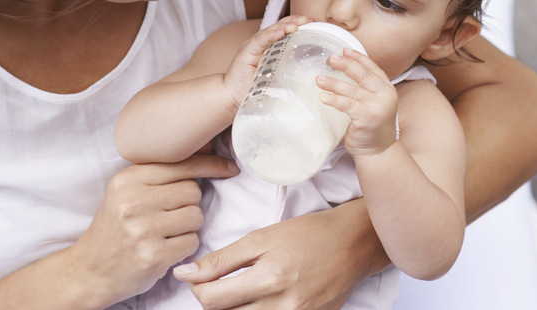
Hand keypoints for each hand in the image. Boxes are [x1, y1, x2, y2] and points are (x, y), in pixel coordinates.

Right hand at [64, 153, 238, 306]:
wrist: (89, 270)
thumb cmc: (116, 227)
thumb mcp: (127, 191)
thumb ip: (160, 173)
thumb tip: (206, 145)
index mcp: (128, 179)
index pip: (181, 163)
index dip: (210, 164)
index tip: (229, 167)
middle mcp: (133, 201)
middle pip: (193, 191)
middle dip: (189, 204)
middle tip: (168, 216)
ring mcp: (142, 229)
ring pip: (196, 216)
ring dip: (188, 227)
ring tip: (164, 233)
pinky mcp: (152, 255)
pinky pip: (192, 242)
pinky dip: (183, 247)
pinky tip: (164, 249)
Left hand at [173, 202, 385, 309]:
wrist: (352, 244)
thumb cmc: (308, 233)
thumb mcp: (261, 238)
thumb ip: (221, 259)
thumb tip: (184, 274)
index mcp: (269, 279)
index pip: (212, 300)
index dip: (197, 287)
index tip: (200, 275)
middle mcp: (282, 306)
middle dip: (215, 299)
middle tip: (222, 281)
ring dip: (235, 308)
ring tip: (243, 288)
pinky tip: (262, 297)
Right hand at [221, 15, 308, 107]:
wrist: (232, 97)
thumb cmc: (255, 88)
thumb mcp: (277, 77)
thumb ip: (289, 70)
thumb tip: (312, 71)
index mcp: (271, 47)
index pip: (286, 31)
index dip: (300, 25)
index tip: (315, 24)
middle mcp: (263, 43)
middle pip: (280, 26)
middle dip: (296, 21)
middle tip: (310, 20)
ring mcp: (254, 45)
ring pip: (271, 30)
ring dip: (285, 26)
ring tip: (297, 25)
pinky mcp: (246, 51)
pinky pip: (260, 40)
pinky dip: (270, 35)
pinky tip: (280, 32)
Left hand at [317, 48, 397, 157]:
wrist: (378, 151)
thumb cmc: (371, 126)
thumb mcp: (373, 103)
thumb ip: (364, 89)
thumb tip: (342, 70)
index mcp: (387, 88)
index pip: (373, 68)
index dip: (358, 57)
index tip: (344, 50)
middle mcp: (385, 95)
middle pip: (363, 75)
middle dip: (345, 65)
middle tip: (331, 58)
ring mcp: (378, 106)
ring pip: (353, 90)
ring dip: (334, 83)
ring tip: (319, 79)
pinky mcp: (368, 117)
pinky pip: (348, 105)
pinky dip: (334, 99)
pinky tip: (323, 96)